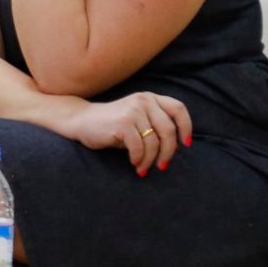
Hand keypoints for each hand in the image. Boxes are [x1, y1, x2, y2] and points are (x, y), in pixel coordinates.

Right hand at [65, 92, 192, 176]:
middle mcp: (144, 101)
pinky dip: (139, 159)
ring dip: (151, 160)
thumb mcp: (138, 120)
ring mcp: (133, 110)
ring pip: (154, 142)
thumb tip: (176, 148)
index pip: (178, 109)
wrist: (82, 121)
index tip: (185, 144)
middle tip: (162, 166)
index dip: (186, 127)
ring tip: (144, 168)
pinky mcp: (122, 123)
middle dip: (168, 152)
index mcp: (150, 98)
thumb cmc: (113, 126)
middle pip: (168, 130)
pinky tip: (134, 162)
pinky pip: (139, 147)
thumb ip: (156, 127)